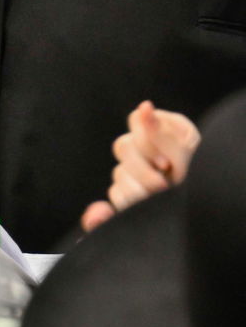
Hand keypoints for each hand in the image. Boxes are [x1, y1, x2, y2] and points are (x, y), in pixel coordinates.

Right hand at [81, 101, 200, 231]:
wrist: (211, 220)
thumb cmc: (204, 184)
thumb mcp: (187, 158)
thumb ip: (162, 134)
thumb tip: (143, 106)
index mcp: (169, 131)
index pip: (136, 120)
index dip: (145, 141)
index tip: (165, 164)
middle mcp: (153, 149)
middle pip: (123, 146)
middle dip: (142, 169)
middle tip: (164, 184)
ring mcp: (141, 171)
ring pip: (118, 172)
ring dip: (138, 188)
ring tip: (160, 200)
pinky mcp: (132, 192)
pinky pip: (115, 192)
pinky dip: (129, 200)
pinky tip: (145, 205)